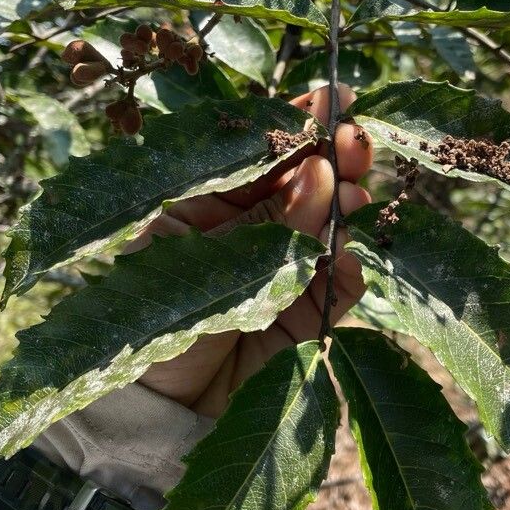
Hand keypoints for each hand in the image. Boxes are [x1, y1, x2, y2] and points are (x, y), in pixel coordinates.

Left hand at [134, 84, 372, 417]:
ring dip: (345, 207)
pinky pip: (341, 284)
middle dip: (333, 158)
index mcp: (213, 204)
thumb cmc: (153, 325)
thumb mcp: (198, 258)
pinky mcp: (312, 316)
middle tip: (356, 139)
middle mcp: (254, 232)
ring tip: (352, 193)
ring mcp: (287, 272)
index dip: (297, 124)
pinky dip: (349, 269)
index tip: (334, 96)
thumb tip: (320, 173)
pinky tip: (347, 255)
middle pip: (304, 184)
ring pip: (330, 228)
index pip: (262, 155)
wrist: (159, 414)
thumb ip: (262, 221)